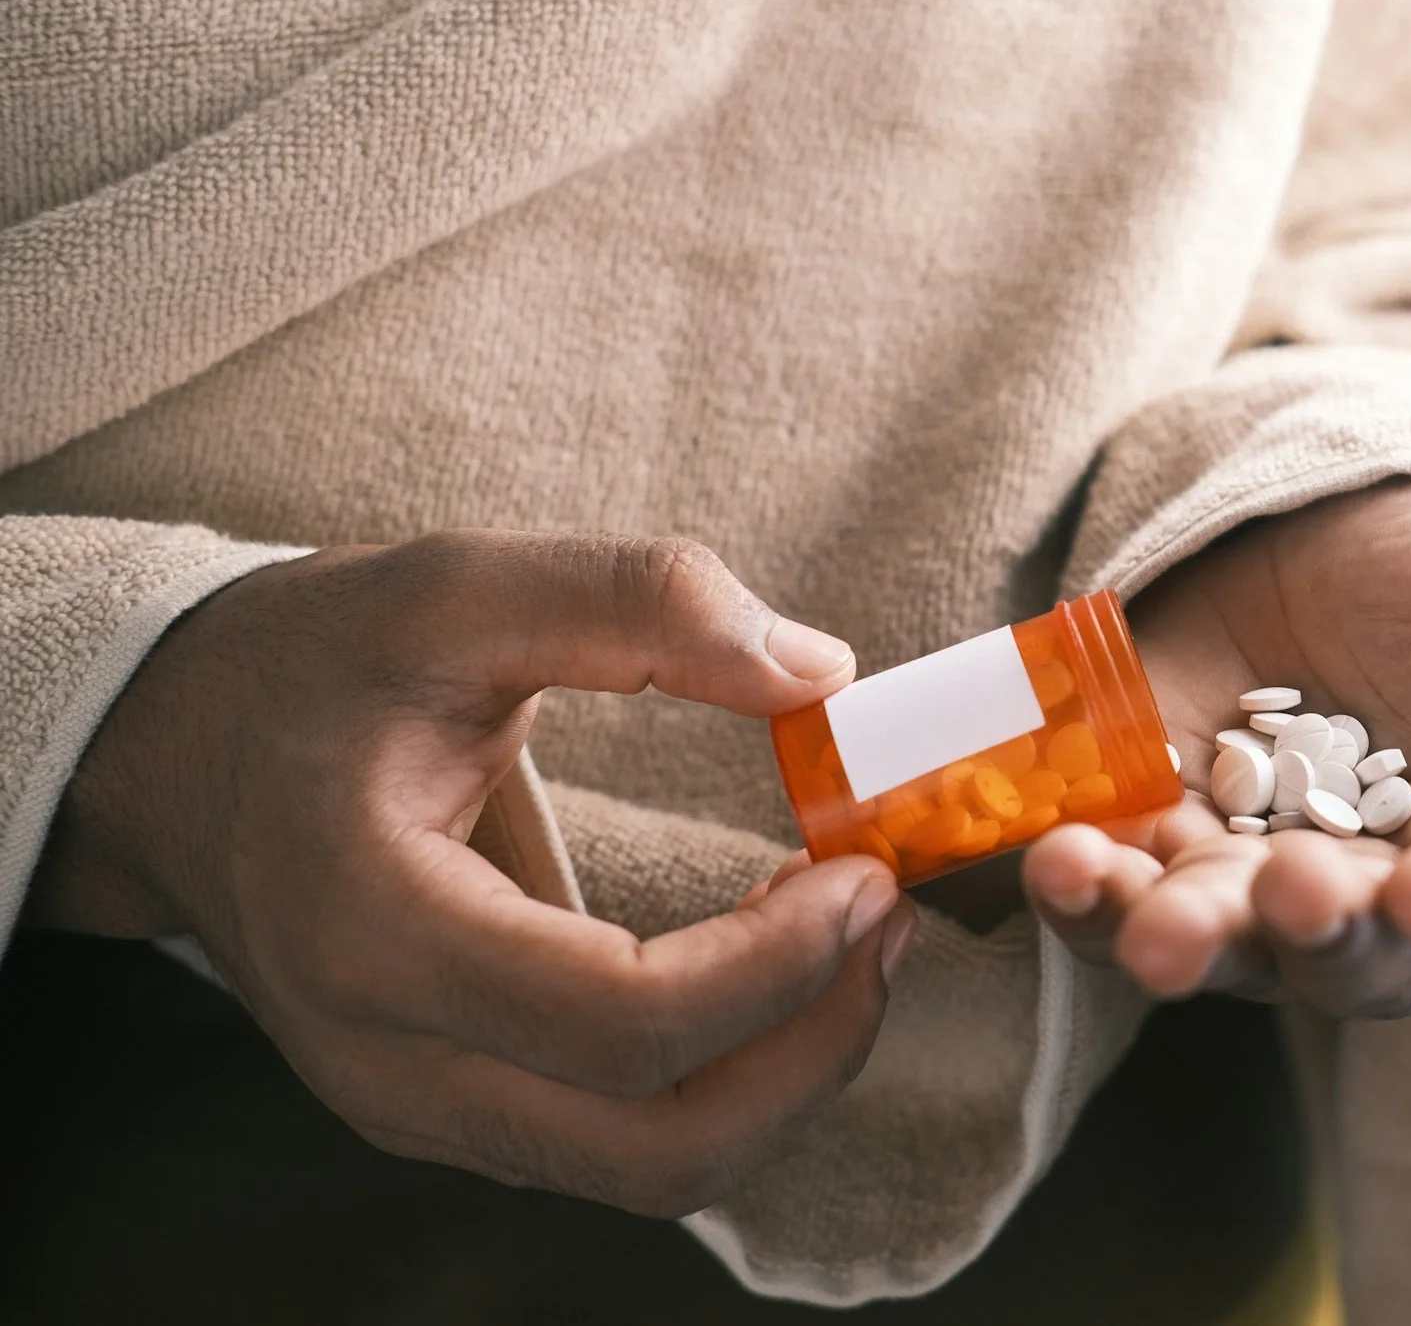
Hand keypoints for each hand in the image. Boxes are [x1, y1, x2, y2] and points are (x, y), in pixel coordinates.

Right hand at [30, 531, 914, 1216]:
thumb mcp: (456, 587)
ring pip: (649, 1172)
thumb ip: (637, 603)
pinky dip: (725, 1075)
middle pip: (655, 1149)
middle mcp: (387, 1060)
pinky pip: (617, 1143)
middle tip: (888, 919)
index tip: (867, 872)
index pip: (622, 1025)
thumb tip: (816, 670)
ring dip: (784, 1073)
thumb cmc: (310, 665)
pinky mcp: (450, 1107)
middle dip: (812, 1049)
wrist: (173, 750)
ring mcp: (414, 1106)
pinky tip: (773, 962)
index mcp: (376, 931)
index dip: (779, 966)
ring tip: (852, 937)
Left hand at [1022, 479, 1410, 1017]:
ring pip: (1224, 943)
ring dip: (1172, 934)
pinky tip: (1054, 857)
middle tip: (1276, 896)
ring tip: (1123, 903)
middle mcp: (1391, 896)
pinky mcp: (1165, 836)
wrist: (1347, 519)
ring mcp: (1267, 876)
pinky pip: (1123, 888)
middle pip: (1353, 956)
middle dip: (1308, 935)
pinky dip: (1084, 889)